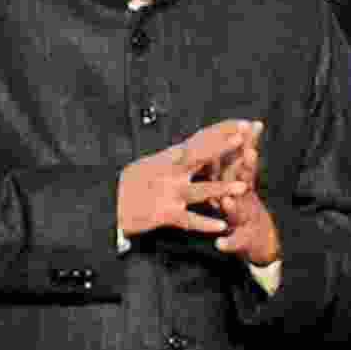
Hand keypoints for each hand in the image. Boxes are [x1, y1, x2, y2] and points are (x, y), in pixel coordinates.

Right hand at [117, 119, 249, 236]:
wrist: (106, 206)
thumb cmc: (131, 186)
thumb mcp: (150, 164)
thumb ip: (172, 158)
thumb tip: (187, 147)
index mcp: (169, 159)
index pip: (198, 141)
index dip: (220, 132)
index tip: (242, 123)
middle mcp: (169, 173)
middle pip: (198, 157)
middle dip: (221, 147)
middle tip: (243, 138)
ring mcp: (167, 193)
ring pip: (199, 190)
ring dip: (221, 189)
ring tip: (243, 187)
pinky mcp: (163, 215)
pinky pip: (188, 220)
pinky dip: (204, 223)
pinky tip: (221, 226)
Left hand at [213, 121, 280, 265]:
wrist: (262, 243)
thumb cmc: (247, 210)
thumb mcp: (244, 185)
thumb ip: (242, 163)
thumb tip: (246, 133)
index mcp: (244, 186)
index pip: (242, 160)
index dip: (244, 143)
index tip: (245, 125)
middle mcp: (248, 200)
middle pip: (247, 182)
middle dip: (248, 167)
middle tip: (249, 153)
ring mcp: (247, 220)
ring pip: (240, 212)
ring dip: (235, 207)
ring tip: (227, 201)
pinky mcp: (243, 241)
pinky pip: (235, 242)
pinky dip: (228, 243)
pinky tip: (220, 244)